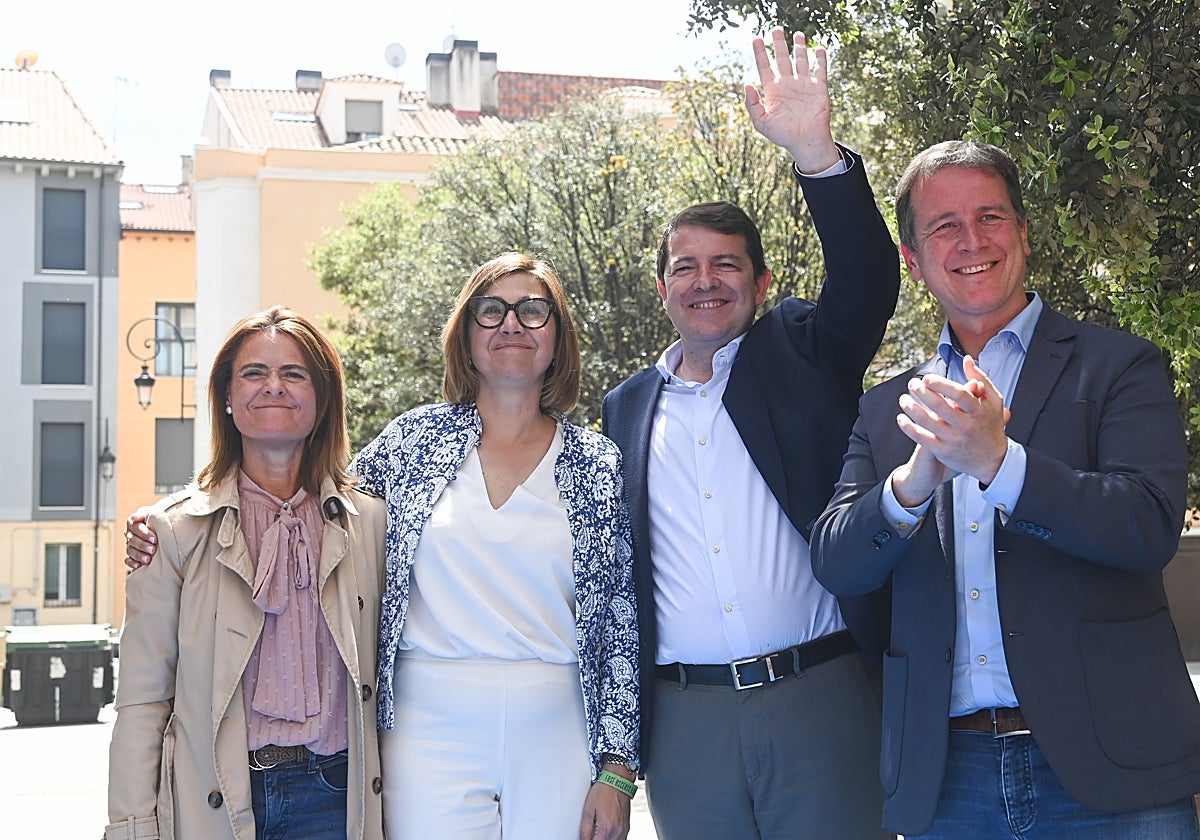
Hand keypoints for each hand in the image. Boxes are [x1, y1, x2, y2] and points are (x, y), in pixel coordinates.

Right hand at [124, 508, 157, 569]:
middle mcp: (130, 534)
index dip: (143, 533)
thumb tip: (135, 516)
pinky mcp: (131, 556)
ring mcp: (130, 545)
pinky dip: (132, 563)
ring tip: (148, 559)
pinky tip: (138, 565)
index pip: (134, 526)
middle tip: (153, 549)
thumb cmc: (160, 522)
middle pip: (132, 539)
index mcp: (134, 522)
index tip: (154, 539)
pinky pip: (128, 560)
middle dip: (142, 545)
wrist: (164, 530)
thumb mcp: (155, 514)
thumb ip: (147, 514)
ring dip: (139, 555)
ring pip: (130, 550)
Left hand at [578, 772, 631, 839]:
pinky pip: (618, 839)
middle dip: (596, 839)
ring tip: (597, 830)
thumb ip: (585, 830)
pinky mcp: (626, 828)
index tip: (585, 837)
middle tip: (590, 832)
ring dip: (603, 839)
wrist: (618, 781)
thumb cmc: (604, 791)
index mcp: (607, 827)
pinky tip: (605, 831)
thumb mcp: (588, 810)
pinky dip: (610, 838)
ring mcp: (623, 830)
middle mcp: (617, 831)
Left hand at [744, 27, 839, 172]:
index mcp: (773, 90)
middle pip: (782, 59)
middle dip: (779, 44)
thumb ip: (752, 104)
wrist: (805, 141)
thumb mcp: (761, 122)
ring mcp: (803, 85)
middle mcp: (788, 84)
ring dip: (800, 47)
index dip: (760, 53)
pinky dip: (820, 59)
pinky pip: (819, 70)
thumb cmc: (782, 135)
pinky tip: (818, 49)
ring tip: (798, 34)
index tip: (756, 39)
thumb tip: (746, 85)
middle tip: (776, 29)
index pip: (765, 67)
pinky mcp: (818, 88)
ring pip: (801, 61)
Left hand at [893, 356, 1010, 502]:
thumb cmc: (991, 426)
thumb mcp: (994, 401)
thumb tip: (968, 360)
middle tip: (912, 384)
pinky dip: (909, 428)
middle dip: (922, 392)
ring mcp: (955, 440)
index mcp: (979, 411)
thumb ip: (980, 379)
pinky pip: (922, 438)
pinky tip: (901, 419)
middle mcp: (967, 426)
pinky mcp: (944, 452)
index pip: (959, 394)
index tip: (927, 378)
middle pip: (940, 406)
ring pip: (927, 422)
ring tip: (903, 399)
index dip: (941, 384)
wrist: (993, 461)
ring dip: (911, 408)